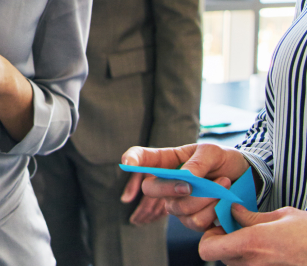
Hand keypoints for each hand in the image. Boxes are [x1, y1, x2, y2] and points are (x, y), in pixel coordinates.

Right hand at [122, 143, 250, 231]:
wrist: (245, 180)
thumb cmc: (223, 160)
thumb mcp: (212, 152)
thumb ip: (197, 162)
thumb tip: (186, 177)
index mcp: (167, 161)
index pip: (141, 158)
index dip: (131, 159)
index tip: (128, 163)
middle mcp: (167, 183)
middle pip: (150, 189)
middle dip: (169, 188)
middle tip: (191, 185)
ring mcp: (178, 203)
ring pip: (177, 208)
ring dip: (203, 199)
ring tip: (223, 184)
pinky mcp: (193, 220)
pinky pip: (195, 222)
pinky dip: (212, 211)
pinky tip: (223, 200)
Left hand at [198, 205, 306, 264]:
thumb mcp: (281, 216)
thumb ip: (251, 216)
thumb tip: (232, 211)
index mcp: (252, 243)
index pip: (206, 249)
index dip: (209, 236)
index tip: (222, 224)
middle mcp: (252, 264)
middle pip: (219, 256)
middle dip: (222, 242)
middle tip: (237, 229)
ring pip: (234, 264)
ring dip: (237, 252)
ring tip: (256, 238)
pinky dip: (252, 259)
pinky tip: (267, 249)